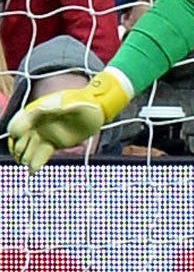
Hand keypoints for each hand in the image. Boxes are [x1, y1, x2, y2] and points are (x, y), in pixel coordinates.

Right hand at [7, 71, 130, 173]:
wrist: (97, 109)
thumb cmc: (84, 102)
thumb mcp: (72, 101)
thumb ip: (57, 105)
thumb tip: (43, 108)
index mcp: (37, 112)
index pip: (18, 123)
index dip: (17, 129)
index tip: (18, 135)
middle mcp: (37, 125)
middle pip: (20, 139)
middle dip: (20, 147)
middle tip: (23, 155)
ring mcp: (45, 134)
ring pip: (29, 149)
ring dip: (26, 157)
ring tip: (29, 164)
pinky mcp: (54, 143)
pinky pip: (41, 154)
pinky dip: (36, 162)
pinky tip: (33, 170)